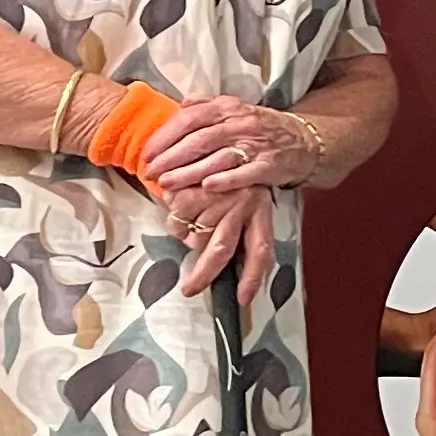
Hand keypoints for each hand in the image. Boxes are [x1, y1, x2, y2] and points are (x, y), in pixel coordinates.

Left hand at [144, 95, 315, 196]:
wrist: (304, 142)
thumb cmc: (263, 128)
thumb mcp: (236, 109)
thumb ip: (208, 104)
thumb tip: (182, 103)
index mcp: (227, 108)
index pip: (189, 118)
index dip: (165, 136)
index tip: (147, 153)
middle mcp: (240, 124)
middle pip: (198, 140)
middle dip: (170, 158)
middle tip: (150, 173)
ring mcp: (255, 145)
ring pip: (216, 158)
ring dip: (189, 172)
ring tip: (167, 185)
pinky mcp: (269, 165)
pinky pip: (244, 173)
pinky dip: (226, 180)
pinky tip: (208, 187)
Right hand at [171, 184, 274, 300]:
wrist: (215, 135)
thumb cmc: (229, 177)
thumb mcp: (245, 201)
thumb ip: (238, 230)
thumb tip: (225, 264)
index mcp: (260, 210)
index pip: (260, 250)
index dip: (252, 277)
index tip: (242, 300)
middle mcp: (242, 204)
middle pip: (221, 249)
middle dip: (204, 274)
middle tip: (189, 289)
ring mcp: (217, 195)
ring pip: (195, 236)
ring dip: (187, 237)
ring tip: (188, 222)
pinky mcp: (193, 186)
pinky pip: (177, 219)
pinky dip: (174, 220)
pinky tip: (178, 205)